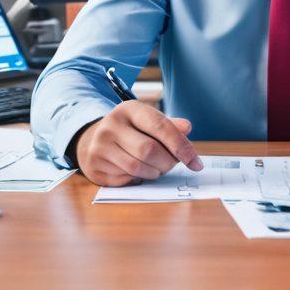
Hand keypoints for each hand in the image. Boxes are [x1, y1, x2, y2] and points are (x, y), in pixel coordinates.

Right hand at [73, 100, 202, 186]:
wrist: (93, 139)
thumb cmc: (130, 130)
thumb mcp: (148, 121)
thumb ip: (170, 126)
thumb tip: (187, 128)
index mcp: (128, 109)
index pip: (160, 126)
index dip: (181, 146)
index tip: (195, 162)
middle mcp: (110, 126)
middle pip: (149, 151)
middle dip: (168, 162)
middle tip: (172, 164)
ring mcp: (99, 147)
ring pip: (138, 168)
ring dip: (155, 173)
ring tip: (157, 168)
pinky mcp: (95, 167)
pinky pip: (126, 180)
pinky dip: (139, 179)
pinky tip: (140, 171)